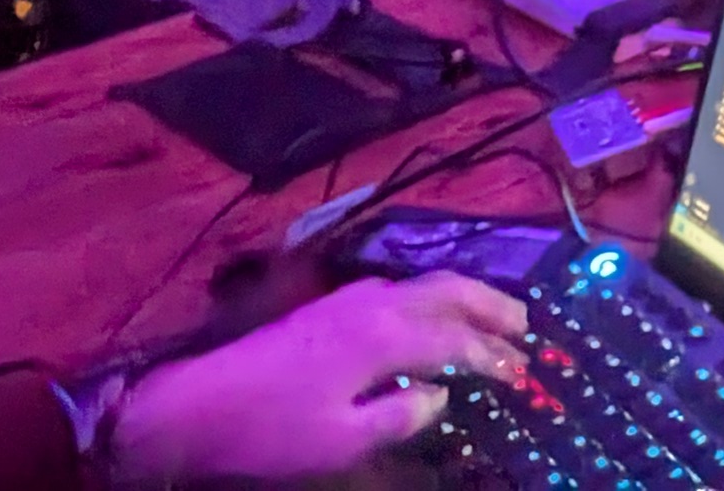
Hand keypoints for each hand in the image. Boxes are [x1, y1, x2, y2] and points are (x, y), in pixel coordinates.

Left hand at [104, 273, 528, 486]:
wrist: (197, 405)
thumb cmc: (272, 429)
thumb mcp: (344, 440)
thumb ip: (401, 414)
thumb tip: (438, 394)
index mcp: (383, 335)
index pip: (457, 339)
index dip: (494, 356)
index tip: (523, 372)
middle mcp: (372, 304)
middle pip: (447, 291)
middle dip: (490, 305)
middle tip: (526, 326)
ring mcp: (346, 300)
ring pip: (421, 284)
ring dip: (462, 297)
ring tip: (489, 317)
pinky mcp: (326, 308)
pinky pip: (397, 289)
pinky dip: (429, 298)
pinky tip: (427, 319)